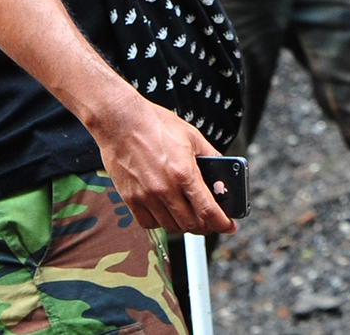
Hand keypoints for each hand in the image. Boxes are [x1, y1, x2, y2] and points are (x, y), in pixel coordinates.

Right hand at [87, 94, 233, 235]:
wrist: (121, 121)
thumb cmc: (155, 124)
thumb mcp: (192, 136)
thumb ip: (210, 157)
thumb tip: (223, 175)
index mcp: (184, 172)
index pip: (207, 210)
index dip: (221, 223)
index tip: (229, 227)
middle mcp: (164, 189)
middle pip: (190, 223)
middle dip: (206, 226)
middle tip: (212, 222)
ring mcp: (145, 196)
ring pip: (170, 226)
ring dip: (184, 226)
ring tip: (191, 216)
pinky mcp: (130, 198)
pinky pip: (148, 223)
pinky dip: (161, 222)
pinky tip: (167, 213)